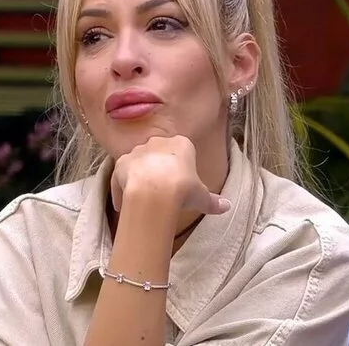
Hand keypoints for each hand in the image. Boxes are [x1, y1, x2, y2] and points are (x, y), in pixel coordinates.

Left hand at [110, 135, 231, 215]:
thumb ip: (213, 201)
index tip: (182, 181)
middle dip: (159, 167)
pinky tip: (123, 204)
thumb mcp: (202, 197)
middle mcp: (158, 142)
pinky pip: (121, 176)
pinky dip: (121, 188)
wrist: (154, 192)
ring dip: (140, 175)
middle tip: (163, 188)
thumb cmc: (183, 190)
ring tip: (143, 196)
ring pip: (139, 162)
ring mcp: (137, 151)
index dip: (182, 166)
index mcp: (181, 144)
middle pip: (159, 152)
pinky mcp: (120, 163)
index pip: (183, 149)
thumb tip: (227, 206)